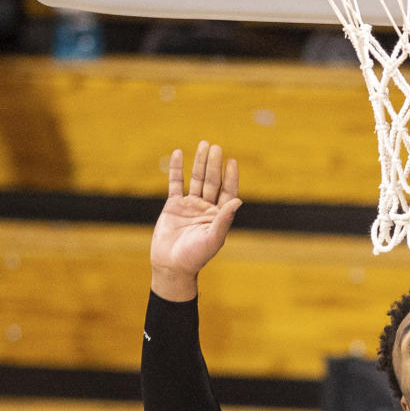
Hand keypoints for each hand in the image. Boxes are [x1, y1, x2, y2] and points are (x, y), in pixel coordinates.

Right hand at [150, 141, 240, 299]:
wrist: (171, 266)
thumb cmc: (195, 257)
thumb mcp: (213, 238)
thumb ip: (224, 219)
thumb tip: (238, 200)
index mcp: (219, 217)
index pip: (228, 192)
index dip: (231, 177)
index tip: (232, 162)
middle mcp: (206, 209)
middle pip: (212, 182)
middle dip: (214, 165)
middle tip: (216, 147)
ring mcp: (190, 206)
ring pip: (196, 180)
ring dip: (200, 163)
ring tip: (204, 145)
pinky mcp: (173, 206)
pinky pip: (175, 184)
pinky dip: (176, 169)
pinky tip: (178, 153)